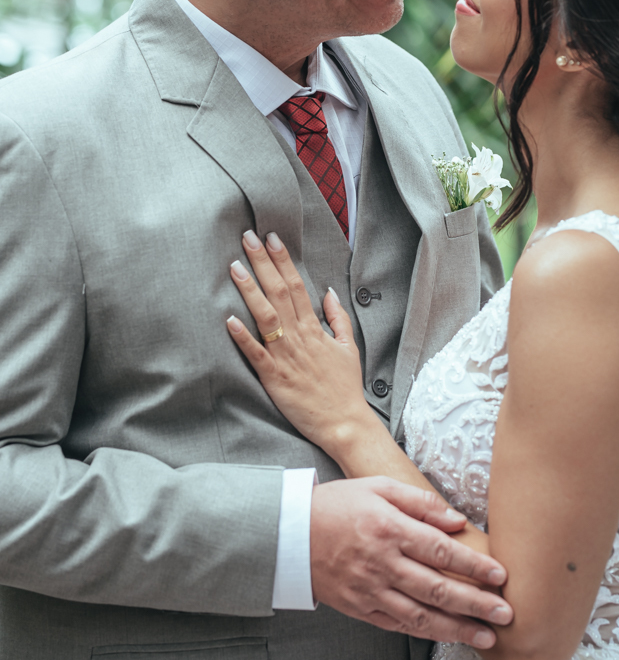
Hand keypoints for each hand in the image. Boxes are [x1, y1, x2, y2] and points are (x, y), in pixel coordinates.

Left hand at [227, 230, 375, 454]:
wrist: (345, 423)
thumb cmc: (345, 387)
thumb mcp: (349, 347)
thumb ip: (338, 318)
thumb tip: (329, 292)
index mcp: (315, 328)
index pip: (297, 285)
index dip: (283, 260)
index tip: (271, 238)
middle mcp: (300, 337)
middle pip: (280, 292)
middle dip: (263, 263)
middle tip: (247, 237)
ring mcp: (286, 356)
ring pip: (266, 316)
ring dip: (250, 290)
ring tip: (235, 266)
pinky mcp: (274, 378)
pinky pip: (256, 354)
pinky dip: (243, 337)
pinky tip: (229, 320)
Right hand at [310, 476, 512, 647]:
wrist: (290, 533)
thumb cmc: (337, 504)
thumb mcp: (378, 486)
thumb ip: (420, 501)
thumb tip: (456, 520)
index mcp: (389, 529)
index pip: (442, 552)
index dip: (474, 566)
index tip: (501, 576)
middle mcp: (382, 563)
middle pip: (438, 588)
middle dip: (476, 604)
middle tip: (506, 614)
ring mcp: (371, 590)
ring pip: (421, 616)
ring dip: (457, 628)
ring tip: (486, 636)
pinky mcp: (360, 608)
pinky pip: (398, 626)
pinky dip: (426, 633)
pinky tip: (447, 636)